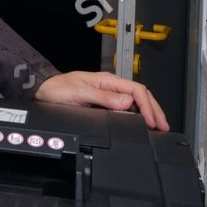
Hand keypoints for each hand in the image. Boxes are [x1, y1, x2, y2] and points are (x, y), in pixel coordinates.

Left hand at [34, 71, 169, 130]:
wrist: (42, 92)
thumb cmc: (57, 89)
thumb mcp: (79, 94)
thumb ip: (103, 98)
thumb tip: (126, 102)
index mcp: (107, 81)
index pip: (136, 90)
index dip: (147, 106)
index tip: (153, 120)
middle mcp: (110, 86)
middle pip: (140, 95)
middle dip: (154, 110)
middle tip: (164, 126)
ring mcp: (108, 94)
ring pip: (135, 101)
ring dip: (148, 113)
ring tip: (158, 126)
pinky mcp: (104, 102)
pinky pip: (126, 108)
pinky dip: (137, 115)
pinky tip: (142, 123)